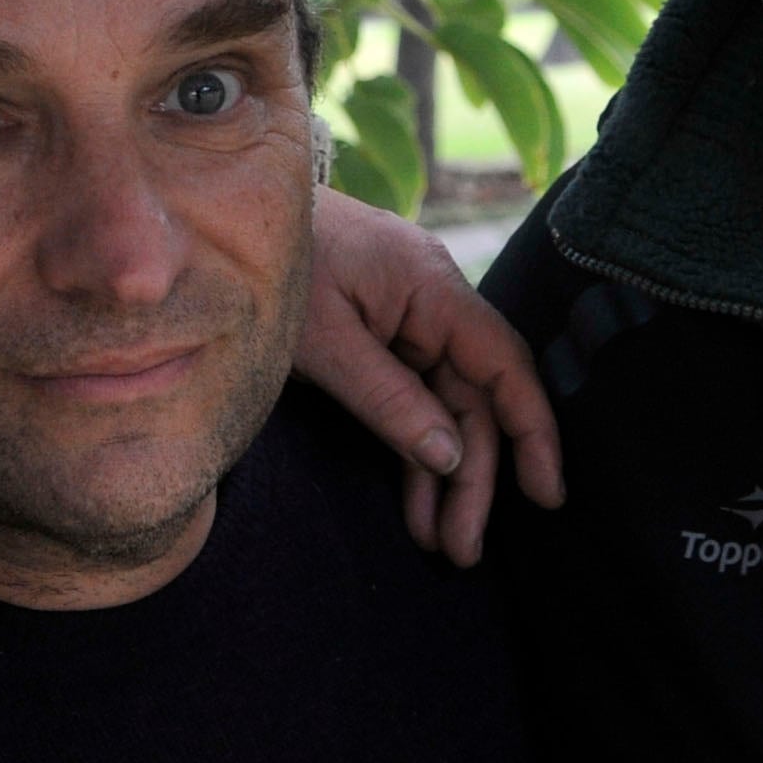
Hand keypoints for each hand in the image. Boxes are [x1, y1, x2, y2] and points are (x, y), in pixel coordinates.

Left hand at [298, 188, 563, 564]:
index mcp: (431, 287)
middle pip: (475, 400)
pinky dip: (414, 451)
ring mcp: (408, 321)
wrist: (217, 212)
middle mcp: (433, 303)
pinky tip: (418, 506)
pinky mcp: (381, 339)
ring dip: (444, 477)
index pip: (504, 364)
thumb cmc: (272, 265)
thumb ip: (386, 397)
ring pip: (446, 408)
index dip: (533, 431)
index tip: (545, 494)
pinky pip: (413, 400)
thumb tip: (450, 457)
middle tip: (463, 550)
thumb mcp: (322, 340)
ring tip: (443, 545)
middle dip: (474, 478)